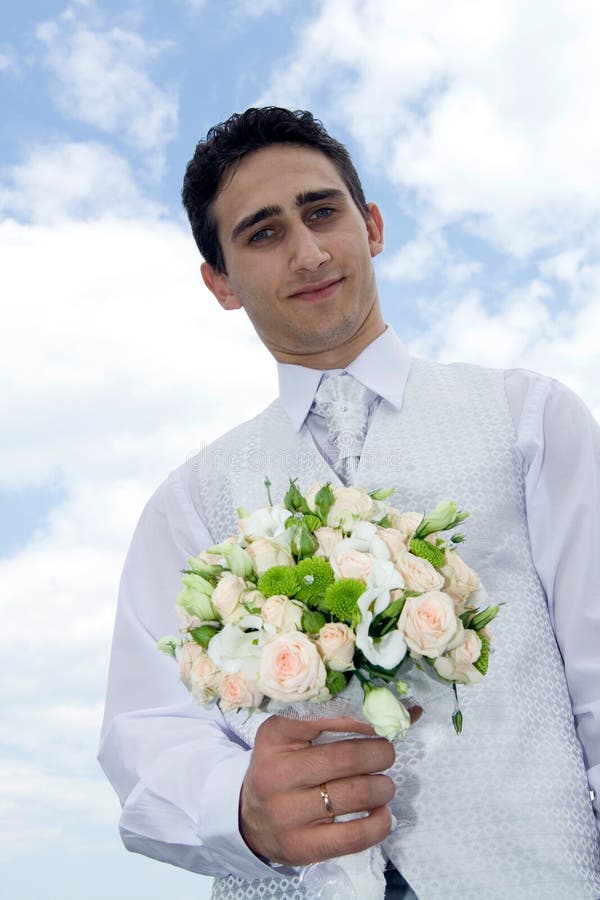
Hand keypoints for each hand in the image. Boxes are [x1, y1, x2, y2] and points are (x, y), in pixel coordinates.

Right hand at [239, 714, 397, 866]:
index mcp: (275, 736)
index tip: (379, 723)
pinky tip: (381, 814)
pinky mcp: (301, 847)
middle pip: (347, 758)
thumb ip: (330, 719)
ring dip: (383, 787)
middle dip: (380, 753)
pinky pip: (354, 836)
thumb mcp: (290, 736)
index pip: (325, 718)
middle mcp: (277, 773)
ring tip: (383, 785)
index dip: (360, 720)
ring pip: (356, 794)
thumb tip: (394, 713)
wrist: (249, 819)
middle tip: (385, 754)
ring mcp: (287, 813)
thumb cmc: (280, 768)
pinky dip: (379, 823)